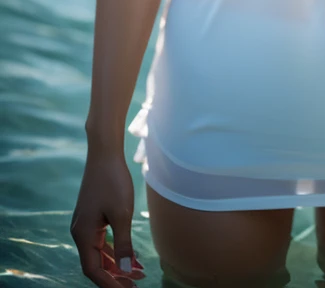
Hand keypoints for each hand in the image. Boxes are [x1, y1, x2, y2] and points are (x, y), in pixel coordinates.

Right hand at [70, 149, 145, 285]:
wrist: (105, 154)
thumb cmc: (113, 181)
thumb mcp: (122, 214)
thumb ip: (124, 245)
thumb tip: (128, 271)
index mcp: (83, 234)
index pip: (92, 269)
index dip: (108, 283)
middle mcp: (81, 231)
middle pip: (96, 263)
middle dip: (115, 276)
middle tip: (136, 284)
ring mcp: (86, 224)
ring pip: (100, 253)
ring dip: (117, 264)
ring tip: (138, 273)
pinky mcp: (93, 216)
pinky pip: (103, 241)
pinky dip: (116, 250)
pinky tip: (131, 256)